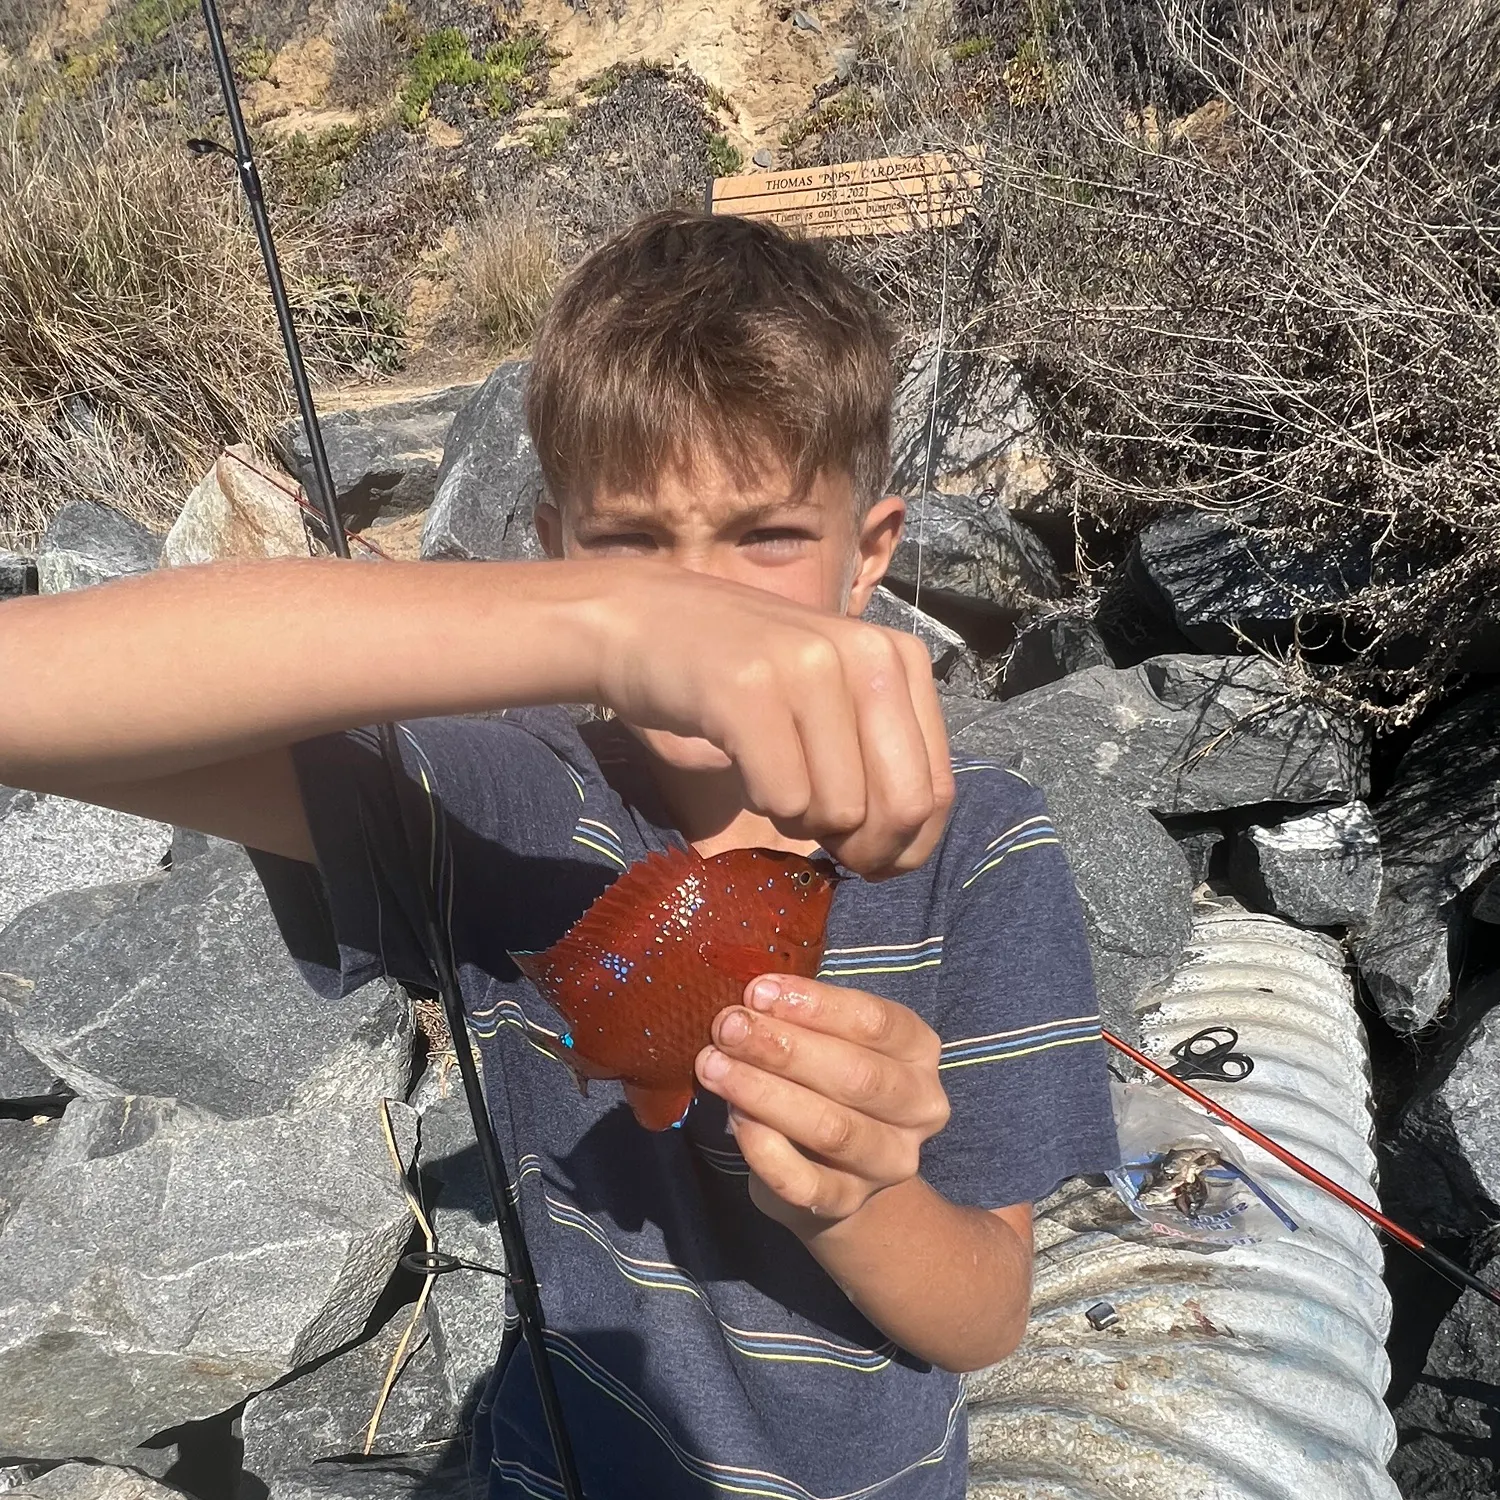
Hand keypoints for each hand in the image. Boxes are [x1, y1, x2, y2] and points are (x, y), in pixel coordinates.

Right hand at [587, 564, 953, 878]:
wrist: (640, 621)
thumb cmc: (742, 676)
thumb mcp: (833, 701)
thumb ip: (880, 761)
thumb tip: (903, 856)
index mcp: (900, 658)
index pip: (936, 791)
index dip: (904, 848)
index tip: (863, 858)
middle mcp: (866, 654)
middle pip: (899, 808)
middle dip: (860, 849)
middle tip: (816, 837)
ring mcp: (807, 667)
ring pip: (837, 811)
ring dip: (797, 819)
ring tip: (767, 773)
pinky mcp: (748, 690)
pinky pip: (781, 798)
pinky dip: (758, 802)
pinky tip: (740, 762)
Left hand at [693, 973, 951, 1233]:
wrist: (834, 1167)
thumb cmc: (825, 1080)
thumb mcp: (826, 1038)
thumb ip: (798, 1021)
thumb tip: (746, 1004)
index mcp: (918, 1050)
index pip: (876, 1021)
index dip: (816, 1005)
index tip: (758, 991)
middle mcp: (918, 1107)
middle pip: (856, 1075)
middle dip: (783, 1048)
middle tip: (727, 1028)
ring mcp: (888, 1161)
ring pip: (831, 1128)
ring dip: (765, 1094)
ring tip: (714, 1067)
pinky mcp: (849, 1202)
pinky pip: (804, 1182)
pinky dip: (765, 1151)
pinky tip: (734, 1120)